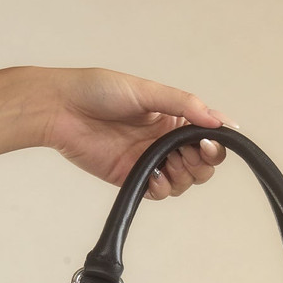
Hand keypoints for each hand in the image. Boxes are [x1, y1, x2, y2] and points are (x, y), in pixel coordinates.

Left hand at [38, 67, 235, 199]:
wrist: (62, 109)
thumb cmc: (98, 90)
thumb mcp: (147, 91)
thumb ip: (184, 104)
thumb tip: (219, 120)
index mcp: (172, 116)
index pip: (206, 135)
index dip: (214, 144)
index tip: (208, 143)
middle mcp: (164, 139)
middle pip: (200, 163)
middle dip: (201, 163)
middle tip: (187, 154)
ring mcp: (149, 160)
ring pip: (184, 181)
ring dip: (183, 176)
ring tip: (169, 163)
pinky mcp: (133, 178)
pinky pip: (159, 192)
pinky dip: (163, 188)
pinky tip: (154, 176)